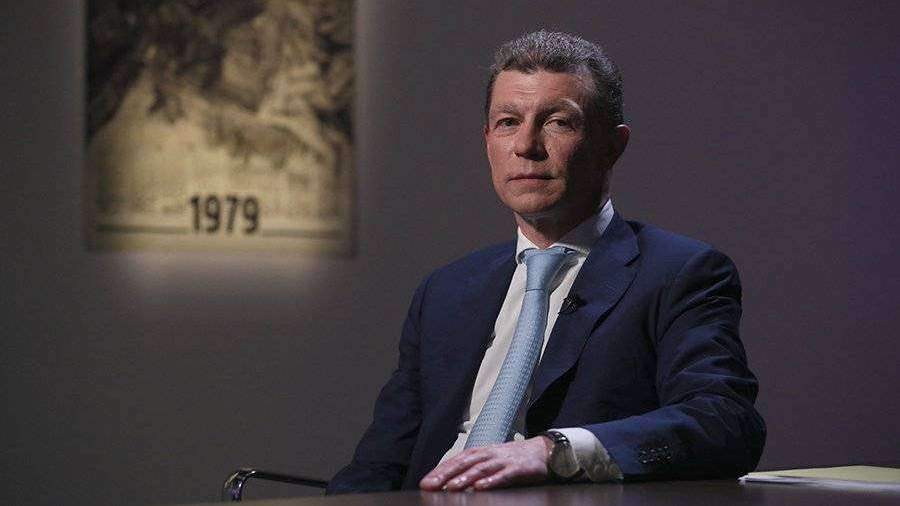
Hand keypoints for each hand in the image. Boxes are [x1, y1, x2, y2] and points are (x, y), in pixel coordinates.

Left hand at [419, 436, 552, 490]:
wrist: (543, 451)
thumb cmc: (512, 459)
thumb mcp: (490, 461)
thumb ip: (472, 469)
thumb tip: (450, 481)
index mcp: (480, 453)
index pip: (456, 461)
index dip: (440, 471)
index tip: (426, 482)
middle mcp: (489, 454)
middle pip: (464, 463)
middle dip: (446, 474)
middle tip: (430, 485)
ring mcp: (503, 461)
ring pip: (481, 469)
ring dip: (465, 478)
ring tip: (451, 487)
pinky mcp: (518, 469)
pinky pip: (503, 475)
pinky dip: (491, 481)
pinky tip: (480, 487)